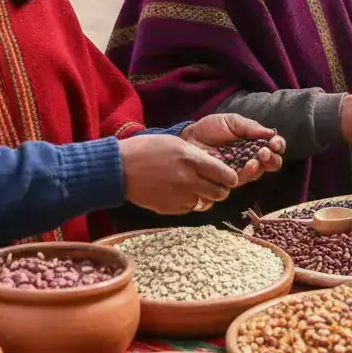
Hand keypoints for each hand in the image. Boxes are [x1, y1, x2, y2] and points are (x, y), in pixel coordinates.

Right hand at [119, 133, 237, 215]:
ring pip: (206, 203)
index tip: (230, 177)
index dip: (231, 177)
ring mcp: (180, 197)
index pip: (225, 174)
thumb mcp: (175, 143)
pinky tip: (181, 194)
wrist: (120, 168)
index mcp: (192, 160)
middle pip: (220, 193)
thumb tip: (212, 165)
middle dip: (222, 189)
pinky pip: (190, 209)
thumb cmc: (146, 149)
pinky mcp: (171, 209)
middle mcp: (190, 180)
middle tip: (216, 185)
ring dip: (206, 197)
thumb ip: (196, 156)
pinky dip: (190, 203)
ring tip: (197, 189)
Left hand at [182, 113, 284, 184]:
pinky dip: (248, 174)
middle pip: (271, 163)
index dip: (278, 145)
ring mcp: (240, 170)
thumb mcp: (231, 121)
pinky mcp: (228, 180)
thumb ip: (250, 127)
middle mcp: (250, 157)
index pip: (273, 147)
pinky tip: (247, 166)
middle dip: (273, 159)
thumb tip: (271, 133)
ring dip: (261, 167)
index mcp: (254, 142)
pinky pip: (243, 180)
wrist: (189, 138)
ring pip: (258, 173)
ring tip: (256, 158)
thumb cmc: (210, 128)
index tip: (274, 142)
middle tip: (265, 152)